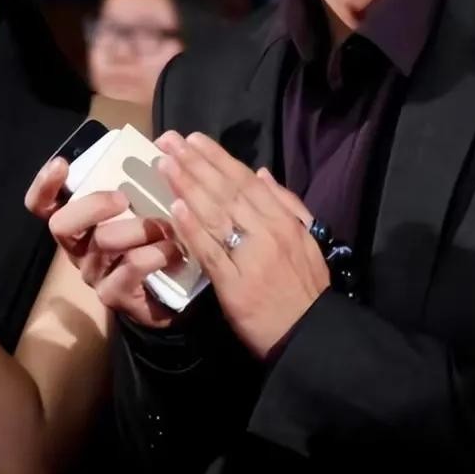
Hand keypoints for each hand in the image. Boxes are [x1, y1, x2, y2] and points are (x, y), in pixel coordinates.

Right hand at [25, 155, 183, 328]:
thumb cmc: (152, 240)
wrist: (170, 293)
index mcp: (78, 222)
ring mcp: (93, 273)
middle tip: (122, 198)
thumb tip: (164, 142)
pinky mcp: (113, 295)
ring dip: (138, 229)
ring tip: (164, 226)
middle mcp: (77, 247)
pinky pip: (128, 270)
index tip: (61, 164)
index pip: (43, 204)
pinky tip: (172, 249)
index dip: (44, 185)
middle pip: (61, 224)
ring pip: (102, 243)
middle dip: (92, 205)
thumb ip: (143, 181)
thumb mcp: (143, 207)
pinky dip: (154, 254)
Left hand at [157, 131, 328, 359]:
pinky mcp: (234, 284)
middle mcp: (267, 232)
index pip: (245, 181)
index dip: (218, 158)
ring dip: (187, 186)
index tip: (194, 139)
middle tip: (168, 140)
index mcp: (284, 220)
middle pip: (225, 191)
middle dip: (195, 163)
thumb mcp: (306, 239)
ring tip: (165, 164)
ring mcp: (250, 257)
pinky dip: (193, 228)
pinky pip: (210, 251)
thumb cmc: (306, 287)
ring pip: (215, 214)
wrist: (309, 334)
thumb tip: (262, 173)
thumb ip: (286, 204)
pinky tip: (175, 207)